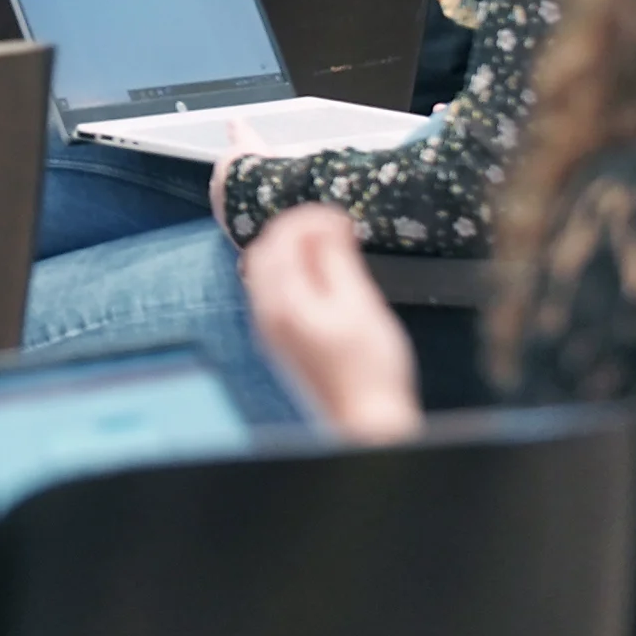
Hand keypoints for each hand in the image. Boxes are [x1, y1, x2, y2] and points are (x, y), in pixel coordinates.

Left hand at [241, 205, 424, 441]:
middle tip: (334, 226)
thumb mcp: (360, 303)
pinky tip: (321, 276)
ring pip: (266, 270)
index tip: (339, 216)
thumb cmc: (370, 368)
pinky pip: (272, 291)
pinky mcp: (280, 340)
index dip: (308, 217)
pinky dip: (292, 272)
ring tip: (332, 246)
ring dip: (293, 249)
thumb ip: (336, 260)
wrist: (365, 419)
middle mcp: (268, 314)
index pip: (280, 238)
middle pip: (265, 251)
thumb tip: (325, 225)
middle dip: (296, 229)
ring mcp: (270, 329)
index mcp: (284, 302)